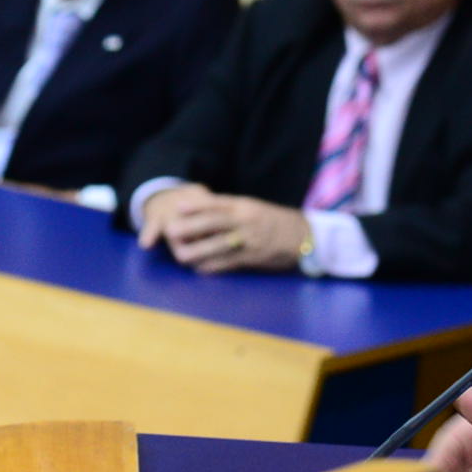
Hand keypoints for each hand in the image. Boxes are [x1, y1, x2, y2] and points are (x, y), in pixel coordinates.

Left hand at [145, 188, 311, 273]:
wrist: (302, 236)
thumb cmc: (271, 220)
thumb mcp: (252, 208)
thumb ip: (229, 209)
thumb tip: (200, 209)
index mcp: (244, 206)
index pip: (217, 203)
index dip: (197, 205)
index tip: (178, 206)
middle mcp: (245, 221)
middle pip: (214, 222)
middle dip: (190, 227)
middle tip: (170, 231)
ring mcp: (249, 240)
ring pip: (219, 245)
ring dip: (197, 251)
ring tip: (180, 255)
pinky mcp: (253, 257)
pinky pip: (229, 263)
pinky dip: (212, 266)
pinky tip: (199, 268)